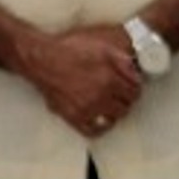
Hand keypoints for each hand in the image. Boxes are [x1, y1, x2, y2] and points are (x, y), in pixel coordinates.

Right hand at [22, 24, 142, 140]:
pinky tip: (99, 117)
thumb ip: (122, 60)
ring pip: (113, 119)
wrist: (43, 60)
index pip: (135, 92)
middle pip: (125, 107)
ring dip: (114, 112)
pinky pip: (94, 131)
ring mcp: (87, 110)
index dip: (133, 87)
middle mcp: (101, 97)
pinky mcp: (74, 117)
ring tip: (109, 103)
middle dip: (125, 99)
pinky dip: (100, 126)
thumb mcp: (101, 47)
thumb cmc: (70, 50)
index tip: (129, 86)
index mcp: (110, 79)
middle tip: (119, 93)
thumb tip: (135, 71)